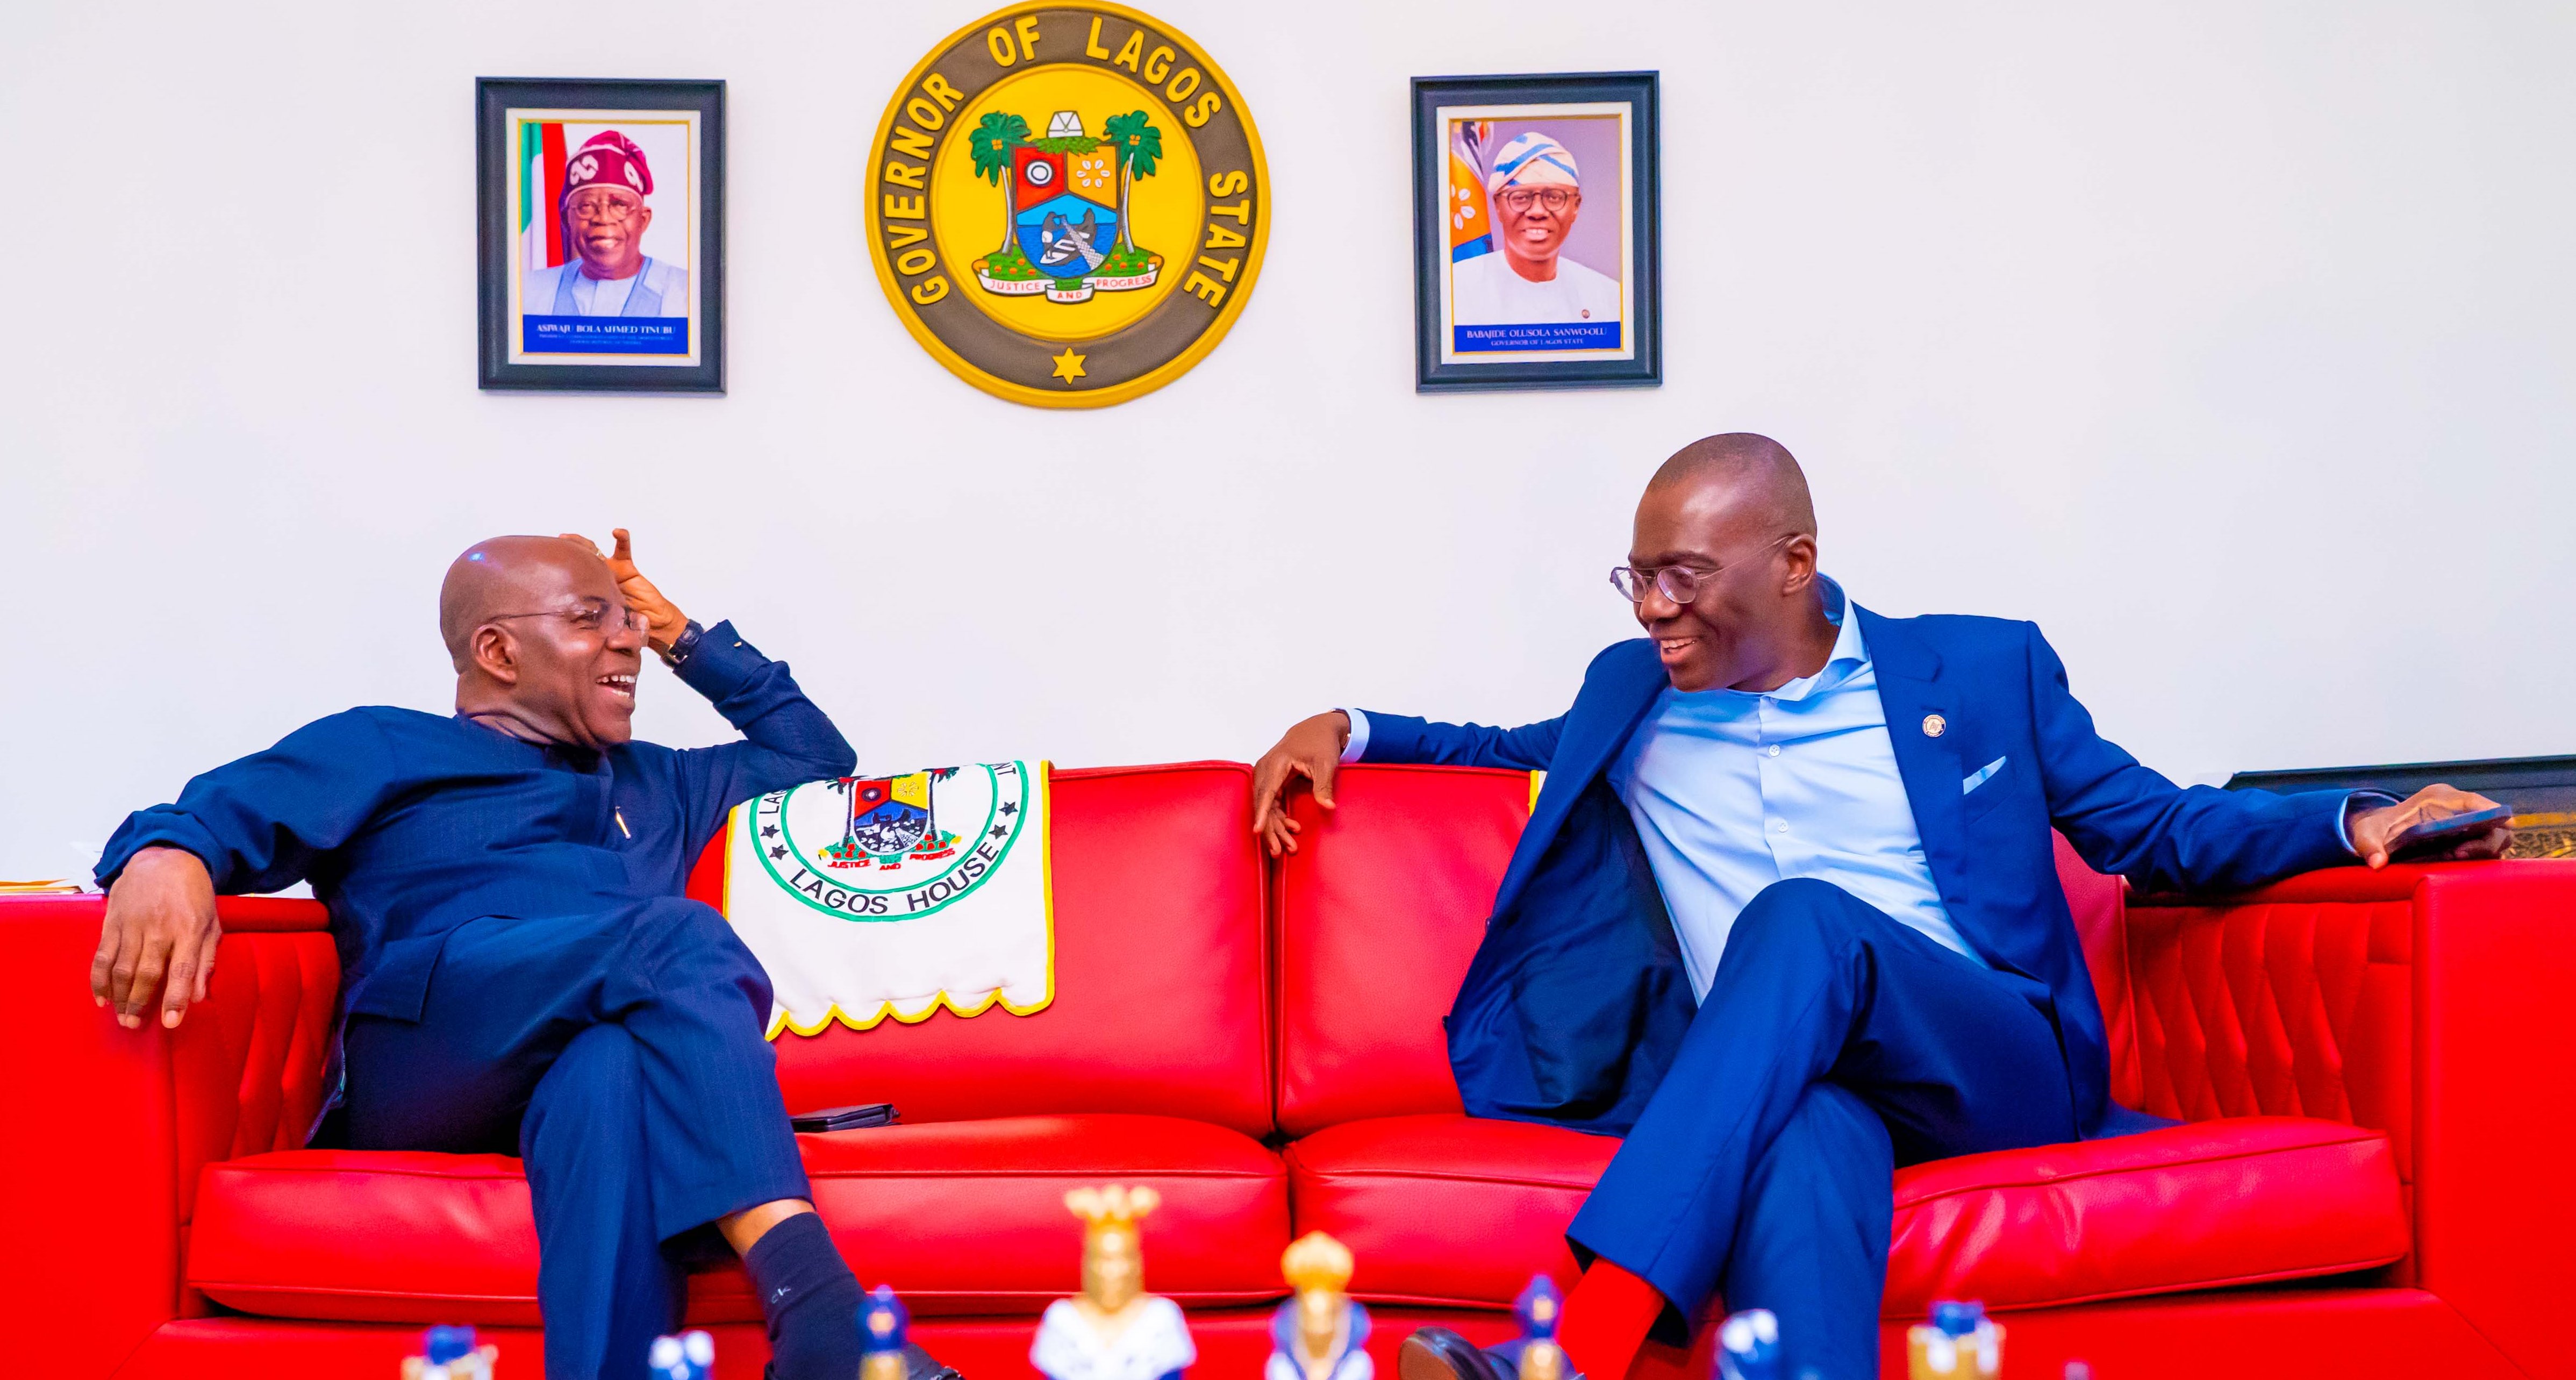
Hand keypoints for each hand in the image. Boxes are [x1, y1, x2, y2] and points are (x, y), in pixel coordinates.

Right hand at [90, 846, 220, 1028]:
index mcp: (189, 929)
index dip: (175, 998)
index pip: (182, 969)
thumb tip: (198, 996)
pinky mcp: (112, 922)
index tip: (171, 1022)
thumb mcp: (212, 923)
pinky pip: (102, 956)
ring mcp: (133, 925)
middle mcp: (160, 928)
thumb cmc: (193, 895)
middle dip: (140, 1004)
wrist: (164, 858)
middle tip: (134, 1026)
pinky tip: (102, 997)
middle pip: (147, 973)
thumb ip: (206, 959)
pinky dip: (99, 979)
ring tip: (121, 1018)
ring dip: (119, 997)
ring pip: (122, 968)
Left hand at [561, 528, 688, 651]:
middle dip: (568, 550)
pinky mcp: (627, 567)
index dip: (561, 568)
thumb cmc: (626, 626)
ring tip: (572, 538)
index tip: (546, 561)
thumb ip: (588, 617)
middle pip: (578, 560)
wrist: (652, 623)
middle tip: (559, 542)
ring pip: (595, 551)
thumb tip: (562, 618)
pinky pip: (624, 549)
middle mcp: (597, 578)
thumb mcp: (600, 622)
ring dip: (584, 543)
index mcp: (588, 591)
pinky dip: (622, 538)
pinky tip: (617, 532)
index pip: (571, 575)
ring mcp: (611, 570)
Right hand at [1251, 711, 1351, 857]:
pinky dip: (1278, 818)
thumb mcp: (1326, 762)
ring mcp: (1266, 775)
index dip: (1262, 813)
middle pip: (1262, 803)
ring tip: (1287, 847)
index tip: (1258, 831)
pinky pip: (1270, 803)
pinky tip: (1291, 829)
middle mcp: (1265, 769)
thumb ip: (1324, 785)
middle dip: (1269, 829)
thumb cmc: (1320, 742)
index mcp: (1276, 763)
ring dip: (1274, 827)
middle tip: (1279, 851)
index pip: (1266, 792)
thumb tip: (1328, 807)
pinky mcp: (1271, 780)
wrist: (1317, 728)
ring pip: (1265, 806)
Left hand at [2348, 784, 2514, 868]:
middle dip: (2487, 840)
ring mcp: (2466, 824)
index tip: (2496, 828)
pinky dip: (2480, 859)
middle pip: (2494, 821)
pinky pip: (2487, 849)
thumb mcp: (2367, 835)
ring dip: (2484, 851)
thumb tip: (2377, 863)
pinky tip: (2459, 867)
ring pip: (2496, 836)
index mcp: (2439, 798)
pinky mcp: (2468, 840)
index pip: (2474, 801)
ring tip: (2455, 859)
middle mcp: (2458, 808)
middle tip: (2460, 854)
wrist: (2380, 832)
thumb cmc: (2377, 829)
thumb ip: (2369, 846)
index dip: (2491, 812)